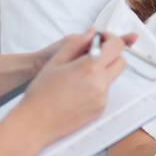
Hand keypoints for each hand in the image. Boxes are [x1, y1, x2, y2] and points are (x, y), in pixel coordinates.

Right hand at [12, 29, 137, 149]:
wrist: (35, 122)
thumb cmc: (41, 93)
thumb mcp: (56, 61)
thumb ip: (77, 43)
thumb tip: (91, 33)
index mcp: (89, 68)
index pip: (117, 46)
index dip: (111, 39)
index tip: (101, 39)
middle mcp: (100, 83)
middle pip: (120, 61)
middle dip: (111, 55)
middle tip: (94, 55)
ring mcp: (102, 98)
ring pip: (112, 78)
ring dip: (103, 72)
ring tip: (79, 76)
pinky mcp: (100, 110)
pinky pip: (105, 93)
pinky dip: (96, 88)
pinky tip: (77, 91)